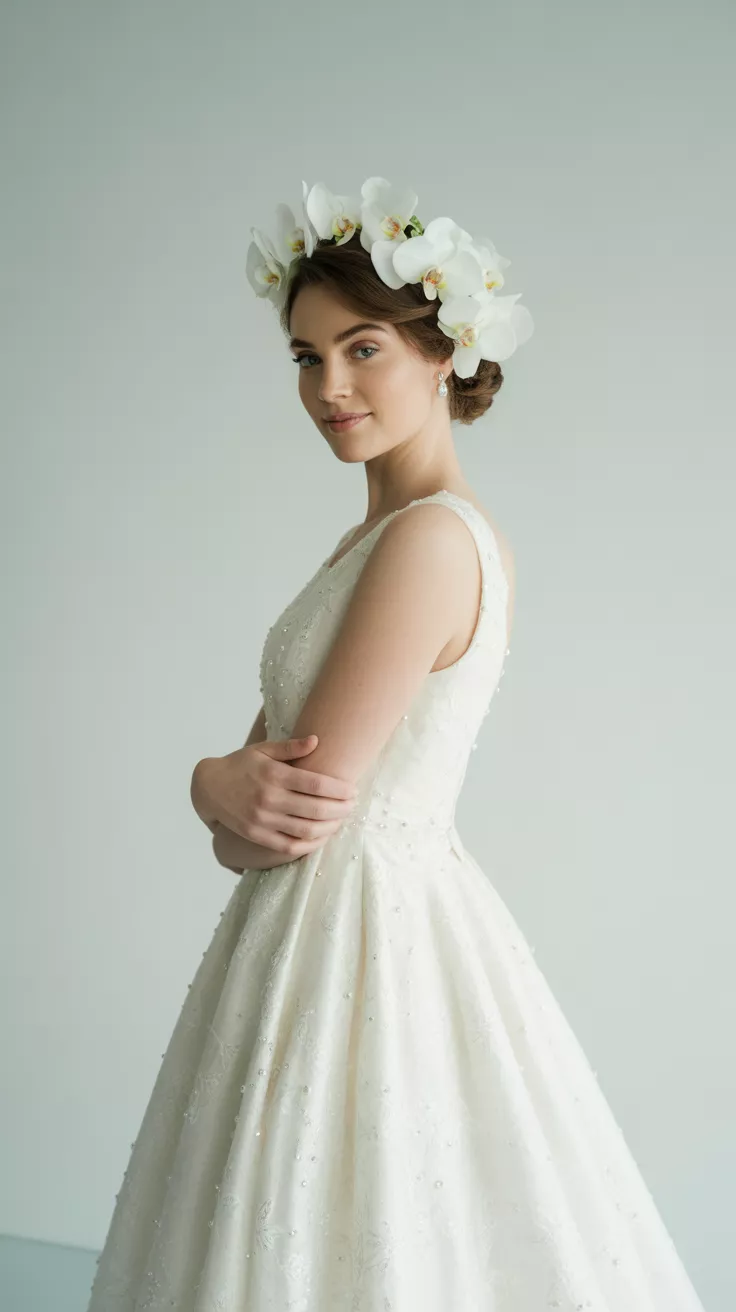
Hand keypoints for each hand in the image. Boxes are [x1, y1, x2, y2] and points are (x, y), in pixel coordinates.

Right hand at [192, 735, 358, 860]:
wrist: (209, 787)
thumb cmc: (241, 764)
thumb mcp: (263, 749)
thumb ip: (290, 747)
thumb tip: (317, 740)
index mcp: (274, 775)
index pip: (316, 785)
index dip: (340, 790)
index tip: (353, 791)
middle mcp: (269, 798)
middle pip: (316, 809)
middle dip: (341, 809)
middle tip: (353, 806)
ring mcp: (262, 820)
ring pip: (306, 830)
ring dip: (330, 828)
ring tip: (341, 821)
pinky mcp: (257, 835)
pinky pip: (289, 846)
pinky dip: (310, 845)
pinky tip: (322, 837)